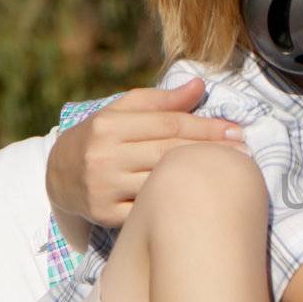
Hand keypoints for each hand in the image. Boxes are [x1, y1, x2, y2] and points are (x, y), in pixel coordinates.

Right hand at [45, 78, 245, 226]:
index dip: (206, 127)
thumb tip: (199, 85)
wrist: (58, 176)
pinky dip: (175, 204)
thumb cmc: (101, 137)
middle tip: (245, 153)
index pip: (168, 125)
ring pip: (161, 182)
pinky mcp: (106, 216)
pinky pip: (149, 210)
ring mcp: (104, 188)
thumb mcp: (122, 111)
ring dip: (198, 179)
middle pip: (169, 152)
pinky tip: (201, 200)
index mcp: (109, 125)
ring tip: (230, 175)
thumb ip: (161, 101)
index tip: (237, 130)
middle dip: (210, 151)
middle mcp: (104, 156)